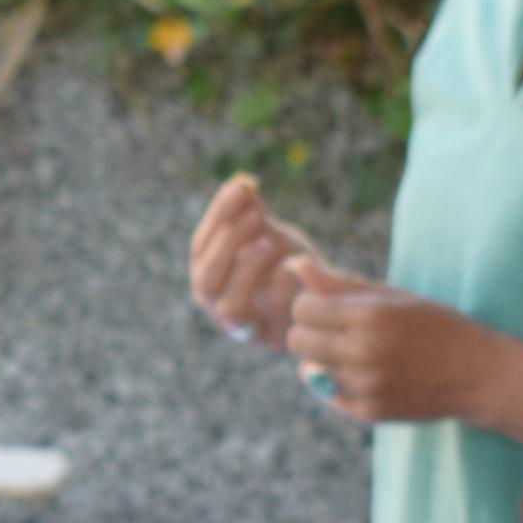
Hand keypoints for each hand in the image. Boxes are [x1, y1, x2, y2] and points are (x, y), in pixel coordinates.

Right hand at [189, 174, 317, 345]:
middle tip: (254, 214)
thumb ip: (253, 215)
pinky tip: (291, 267)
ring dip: (245, 270)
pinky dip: (274, 293)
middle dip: (228, 242)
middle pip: (206, 275)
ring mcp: (237, 326)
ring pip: (227, 304)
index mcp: (209, 272)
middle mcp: (214, 302)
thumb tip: (241, 182)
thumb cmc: (287, 264)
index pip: (201, 244)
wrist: (321, 300)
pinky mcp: (265, 339)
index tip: (240, 186)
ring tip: (268, 240)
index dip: (218, 215)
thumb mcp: (270, 234)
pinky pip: (264, 322)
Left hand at [283, 260, 522, 431]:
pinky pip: (328, 394)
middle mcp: (364, 352)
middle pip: (296, 340)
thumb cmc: (433, 325)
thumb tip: (294, 264)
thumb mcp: (391, 296)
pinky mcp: (369, 412)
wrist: (477, 373)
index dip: (311, 305)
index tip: (329, 307)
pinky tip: (365, 374)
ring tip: (354, 352)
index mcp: (370, 315)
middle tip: (334, 330)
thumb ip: (339, 282)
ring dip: (323, 359)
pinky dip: (338, 384)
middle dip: (308, 331)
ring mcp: (366, 386)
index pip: (303, 307)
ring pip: (309, 369)